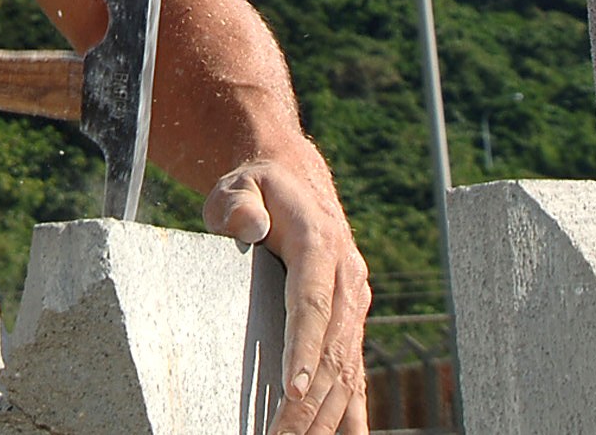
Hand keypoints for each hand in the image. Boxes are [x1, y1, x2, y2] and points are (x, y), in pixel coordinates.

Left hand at [205, 159, 372, 434]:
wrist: (298, 183)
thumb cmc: (261, 189)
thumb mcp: (241, 184)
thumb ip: (240, 202)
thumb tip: (249, 225)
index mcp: (321, 245)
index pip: (313, 304)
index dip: (305, 348)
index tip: (295, 389)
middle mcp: (347, 279)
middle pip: (332, 348)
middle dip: (310, 400)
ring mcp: (355, 304)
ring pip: (347, 369)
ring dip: (326, 415)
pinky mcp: (352, 322)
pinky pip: (355, 373)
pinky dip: (352, 412)